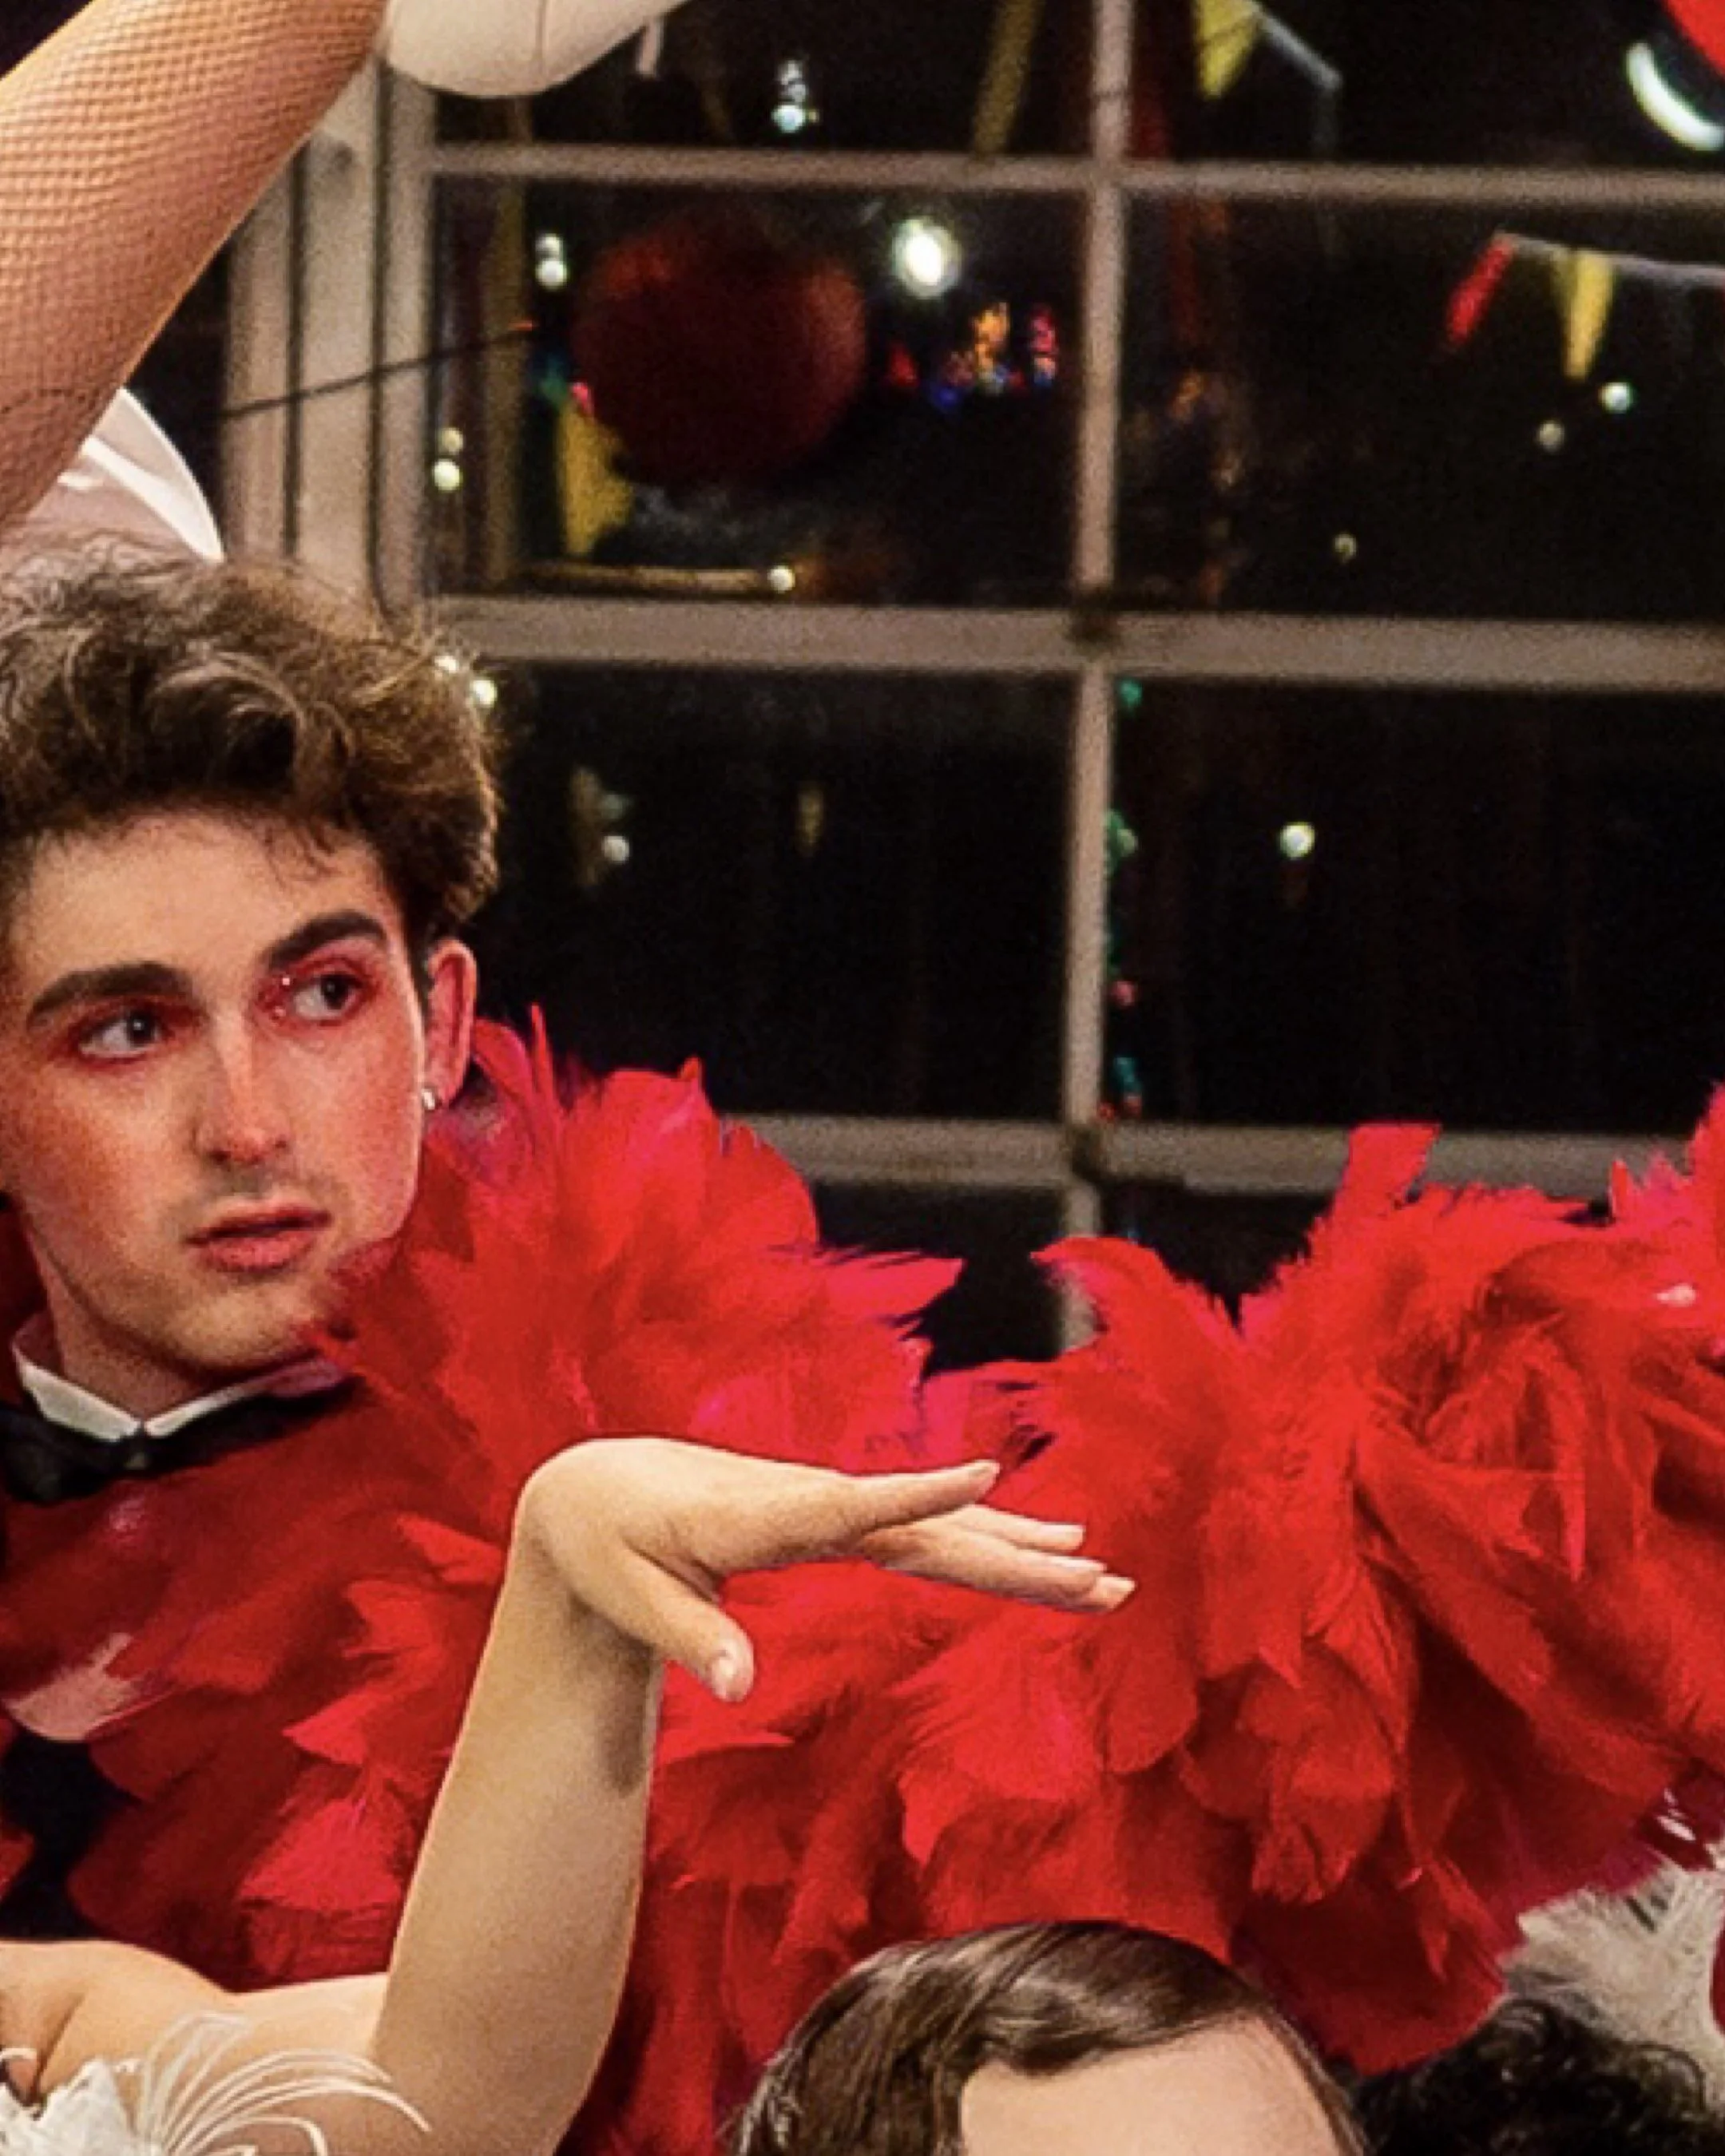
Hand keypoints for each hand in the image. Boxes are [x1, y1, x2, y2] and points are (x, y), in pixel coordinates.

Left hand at [519, 1440, 1132, 1701]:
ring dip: (1018, 1546)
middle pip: (926, 1530)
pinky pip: (921, 1529)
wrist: (599, 1486)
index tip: (984, 1475)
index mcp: (760, 1514)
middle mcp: (811, 1500)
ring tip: (1098, 1564)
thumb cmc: (607, 1542)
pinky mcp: (836, 1515)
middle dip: (1013, 1554)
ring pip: (939, 1528)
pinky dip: (981, 1534)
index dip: (915, 1494)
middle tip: (1099, 1576)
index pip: (849, 1506)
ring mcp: (831, 1505)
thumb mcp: (627, 1595)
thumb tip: (741, 1687)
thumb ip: (688, 1637)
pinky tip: (1033, 1542)